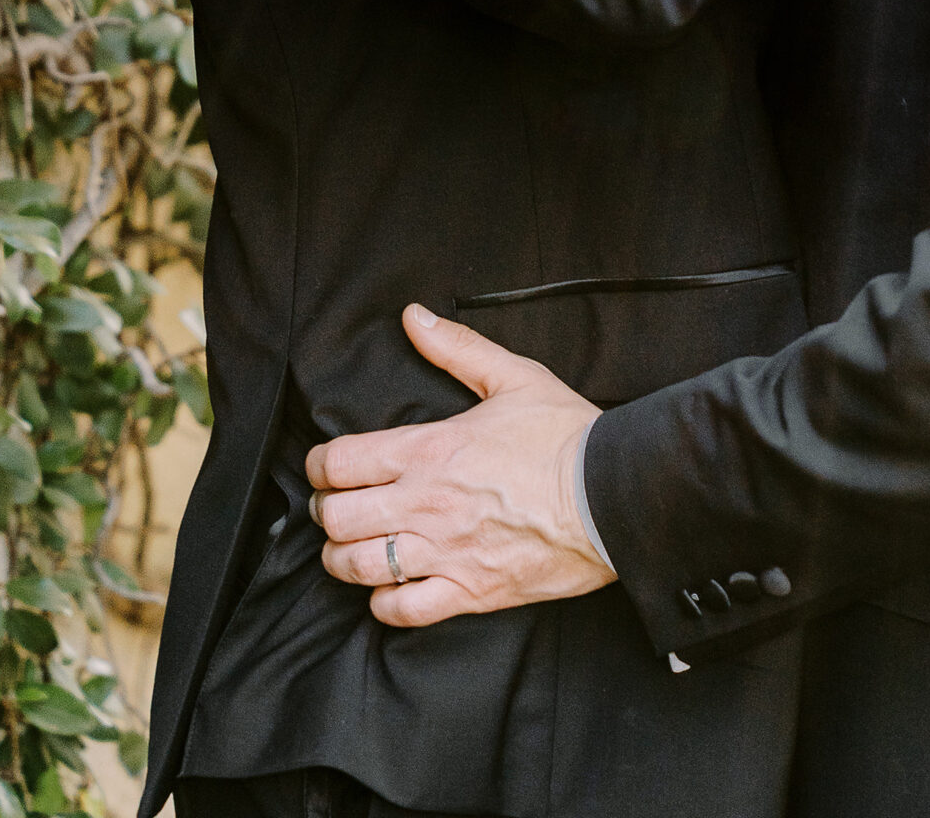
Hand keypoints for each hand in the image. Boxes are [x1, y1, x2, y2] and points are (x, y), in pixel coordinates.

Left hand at [305, 305, 612, 628]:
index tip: (322, 466)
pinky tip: (389, 588)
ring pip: (358, 567)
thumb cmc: (565, 436)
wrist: (611, 497)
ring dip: (342, 558)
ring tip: (349, 548)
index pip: (340, 462)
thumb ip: (457, 347)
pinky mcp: (467, 593)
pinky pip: (402, 611)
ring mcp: (443, 553)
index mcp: (430, 449)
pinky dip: (384, 603)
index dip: (318, 465)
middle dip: (324, 511)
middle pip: (337, 517)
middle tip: (332, 505)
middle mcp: (425, 504)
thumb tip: (414, 318)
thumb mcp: (513, 376)